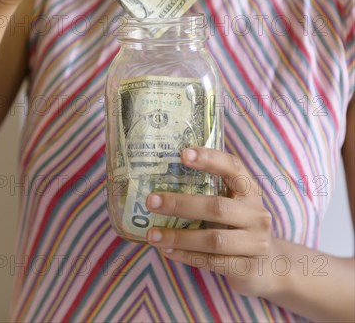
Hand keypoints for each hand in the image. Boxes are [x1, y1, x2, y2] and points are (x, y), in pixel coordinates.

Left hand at [146, 147, 274, 297]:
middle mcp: (256, 214)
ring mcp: (255, 243)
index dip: (210, 159)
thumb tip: (163, 182)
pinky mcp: (247, 268)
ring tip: (151, 234)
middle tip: (151, 201)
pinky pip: (212, 262)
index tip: (183, 154)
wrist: (271, 266)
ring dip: (178, 236)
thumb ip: (210, 192)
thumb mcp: (234, 204)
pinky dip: (186, 256)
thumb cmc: (240, 227)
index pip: (233, 167)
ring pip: (213, 239)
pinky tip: (166, 250)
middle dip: (181, 204)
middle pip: (217, 207)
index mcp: (250, 191)